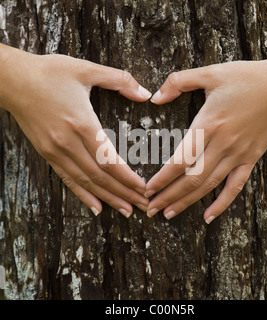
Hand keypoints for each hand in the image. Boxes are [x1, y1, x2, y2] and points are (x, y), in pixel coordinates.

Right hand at [0, 45, 151, 216]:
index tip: (144, 188)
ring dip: (108, 198)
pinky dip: (83, 195)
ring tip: (127, 210)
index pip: (109, 160)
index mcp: (82, 123)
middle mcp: (68, 142)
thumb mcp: (86, 69)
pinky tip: (96, 207)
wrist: (12, 80)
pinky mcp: (47, 153)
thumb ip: (120, 80)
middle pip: (101, 176)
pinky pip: (67, 179)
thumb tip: (145, 94)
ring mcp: (56, 151)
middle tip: (143, 205)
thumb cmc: (49, 73)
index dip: (128, 178)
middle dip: (125, 193)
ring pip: (86, 182)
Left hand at [146, 54, 266, 222]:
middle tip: (150, 209)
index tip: (147, 189)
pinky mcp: (251, 159)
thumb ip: (178, 82)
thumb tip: (154, 98)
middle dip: (168, 197)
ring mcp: (238, 155)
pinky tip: (208, 217)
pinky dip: (221, 204)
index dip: (161, 179)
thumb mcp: (210, 72)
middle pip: (191, 180)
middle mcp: (222, 145)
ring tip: (168, 214)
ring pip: (208, 187)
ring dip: (186, 203)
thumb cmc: (247, 77)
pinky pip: (235, 187)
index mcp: (208, 124)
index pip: (179, 160)